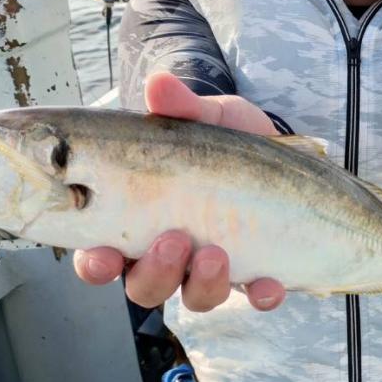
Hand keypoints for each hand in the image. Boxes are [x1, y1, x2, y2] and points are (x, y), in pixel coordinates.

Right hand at [72, 72, 287, 312]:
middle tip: (171, 240)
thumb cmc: (226, 140)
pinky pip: (256, 297)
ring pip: (195, 297)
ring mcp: (214, 268)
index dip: (94, 263)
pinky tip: (269, 284)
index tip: (101, 255)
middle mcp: (169, 254)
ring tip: (216, 253)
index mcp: (139, 219)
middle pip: (144, 286)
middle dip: (154, 272)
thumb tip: (159, 84)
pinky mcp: (257, 272)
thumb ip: (181, 107)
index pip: (100, 254)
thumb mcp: (206, 118)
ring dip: (202, 283)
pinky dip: (261, 295)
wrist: (287, 152)